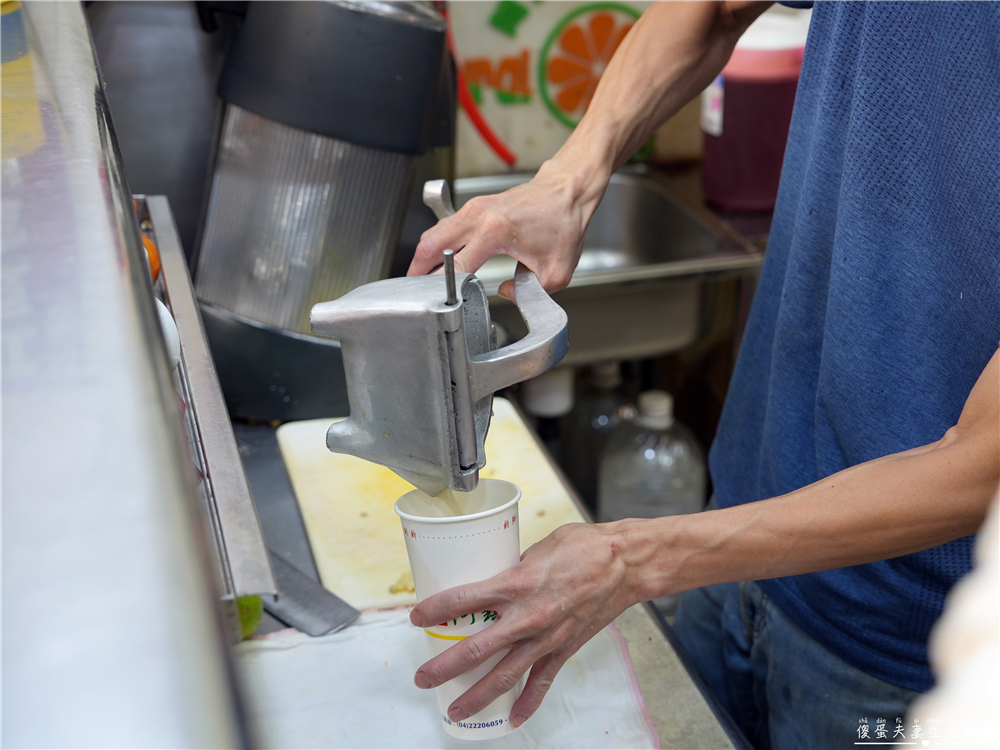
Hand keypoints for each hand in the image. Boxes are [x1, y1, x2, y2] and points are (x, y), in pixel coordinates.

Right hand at [406, 163, 607, 299]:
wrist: (567, 191)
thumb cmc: (563, 223)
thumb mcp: (555, 272)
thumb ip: (529, 293)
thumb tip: (505, 293)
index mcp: (495, 231)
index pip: (458, 265)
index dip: (445, 286)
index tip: (438, 301)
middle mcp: (479, 216)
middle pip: (431, 244)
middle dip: (418, 271)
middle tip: (413, 292)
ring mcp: (474, 208)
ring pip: (434, 233)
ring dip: (424, 256)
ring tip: (420, 278)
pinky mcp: (475, 205)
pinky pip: (444, 226)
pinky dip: (436, 244)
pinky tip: (438, 259)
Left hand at [408, 521, 637, 727]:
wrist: (626, 564)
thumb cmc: (584, 546)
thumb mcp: (538, 547)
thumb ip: (513, 567)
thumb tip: (494, 578)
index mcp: (516, 583)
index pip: (464, 599)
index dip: (435, 610)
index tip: (417, 617)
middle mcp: (527, 615)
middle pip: (476, 648)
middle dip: (444, 666)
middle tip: (423, 677)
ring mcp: (546, 637)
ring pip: (504, 675)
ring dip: (476, 695)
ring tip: (454, 708)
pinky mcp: (564, 649)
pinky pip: (542, 683)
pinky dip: (527, 704)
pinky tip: (512, 720)